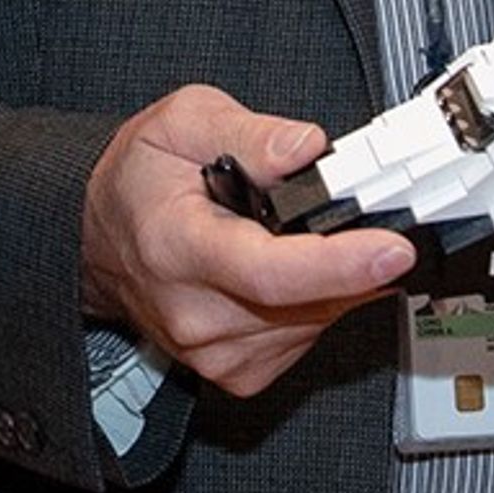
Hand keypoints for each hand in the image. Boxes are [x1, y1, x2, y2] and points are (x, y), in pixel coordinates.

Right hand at [81, 84, 412, 397]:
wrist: (102, 237)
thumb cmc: (140, 180)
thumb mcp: (182, 121)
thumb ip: (248, 131)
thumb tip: (307, 148)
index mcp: (176, 245)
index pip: (268, 271)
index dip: (338, 262)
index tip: (391, 249)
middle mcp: (194, 311)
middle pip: (308, 299)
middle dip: (349, 252)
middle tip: (354, 208)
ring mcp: (214, 350)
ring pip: (320, 319)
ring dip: (333, 276)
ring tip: (295, 232)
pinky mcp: (235, 371)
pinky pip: (308, 337)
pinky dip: (317, 301)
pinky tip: (291, 271)